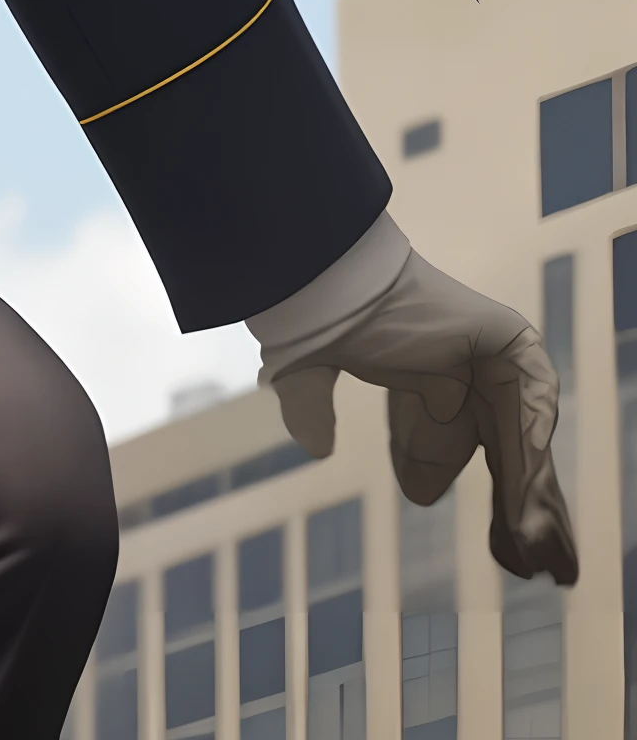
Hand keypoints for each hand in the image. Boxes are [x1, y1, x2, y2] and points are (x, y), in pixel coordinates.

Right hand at [256, 246, 574, 583]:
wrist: (333, 279)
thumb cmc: (318, 314)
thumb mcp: (304, 372)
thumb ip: (309, 406)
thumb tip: (317, 447)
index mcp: (418, 371)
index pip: (442, 432)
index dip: (433, 465)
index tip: (423, 496)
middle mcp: (460, 366)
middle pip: (499, 446)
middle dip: (512, 503)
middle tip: (519, 561)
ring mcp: (488, 354)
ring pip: (523, 434)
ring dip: (533, 491)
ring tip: (535, 546)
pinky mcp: (510, 338)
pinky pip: (536, 395)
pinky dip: (535, 442)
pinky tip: (532, 491)